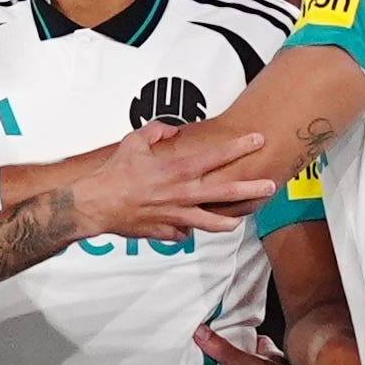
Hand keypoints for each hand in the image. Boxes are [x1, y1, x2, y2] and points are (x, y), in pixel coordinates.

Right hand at [80, 121, 274, 239]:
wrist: (95, 205)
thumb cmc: (113, 173)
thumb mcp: (133, 141)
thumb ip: (156, 132)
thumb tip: (171, 130)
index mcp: (176, 170)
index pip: (216, 157)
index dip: (239, 148)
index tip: (257, 140)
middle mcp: (182, 194)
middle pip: (225, 193)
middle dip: (251, 189)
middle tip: (270, 185)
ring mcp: (175, 216)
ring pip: (211, 222)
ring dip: (230, 221)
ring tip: (240, 219)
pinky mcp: (165, 233)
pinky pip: (182, 233)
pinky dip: (186, 231)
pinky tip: (188, 228)